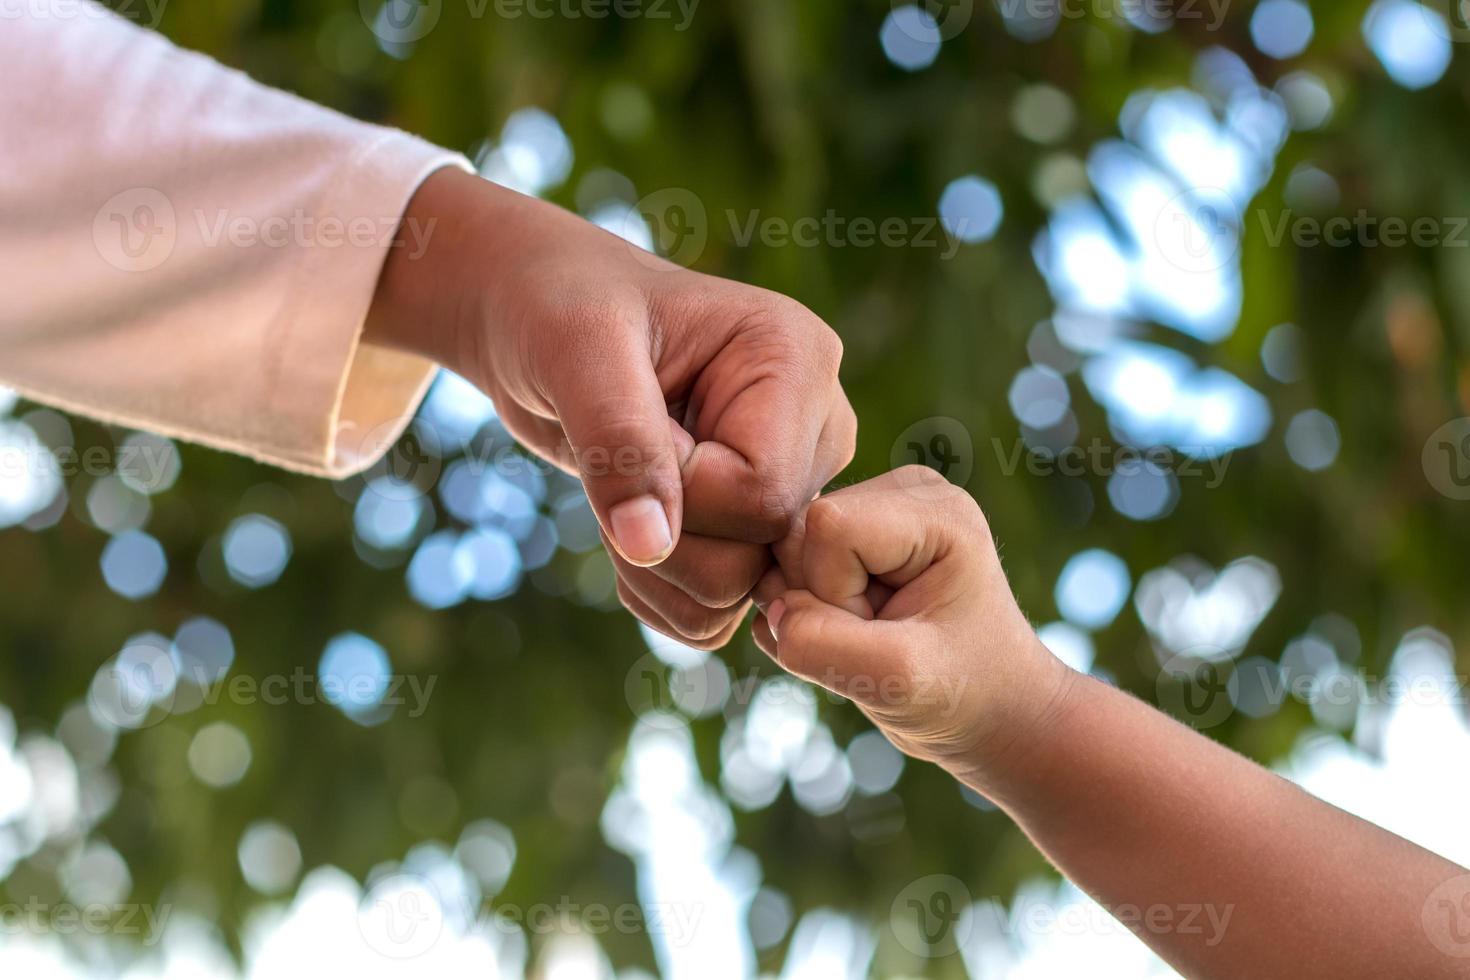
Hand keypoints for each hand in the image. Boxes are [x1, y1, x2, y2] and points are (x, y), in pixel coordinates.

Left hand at [366, 168, 854, 647]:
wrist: (542, 322)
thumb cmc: (559, 307)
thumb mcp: (577, 353)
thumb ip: (619, 444)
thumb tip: (650, 546)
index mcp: (798, 360)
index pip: (763, 493)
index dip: (679, 494)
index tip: (624, 435)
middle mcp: (816, 425)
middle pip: (760, 552)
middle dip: (664, 533)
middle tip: (612, 463)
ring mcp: (794, 481)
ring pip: (740, 594)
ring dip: (653, 568)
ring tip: (618, 490)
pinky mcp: (759, 526)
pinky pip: (718, 613)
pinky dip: (656, 590)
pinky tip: (627, 525)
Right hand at [752, 466, 1070, 779]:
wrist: (988, 713)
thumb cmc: (965, 692)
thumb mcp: (900, 681)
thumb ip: (823, 646)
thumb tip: (772, 611)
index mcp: (933, 508)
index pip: (829, 526)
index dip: (838, 595)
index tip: (892, 632)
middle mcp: (898, 493)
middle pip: (799, 536)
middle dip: (824, 607)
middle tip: (884, 639)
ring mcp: (868, 513)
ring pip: (783, 557)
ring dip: (812, 617)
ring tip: (873, 638)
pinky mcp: (843, 543)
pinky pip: (782, 574)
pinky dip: (805, 621)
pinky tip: (854, 637)